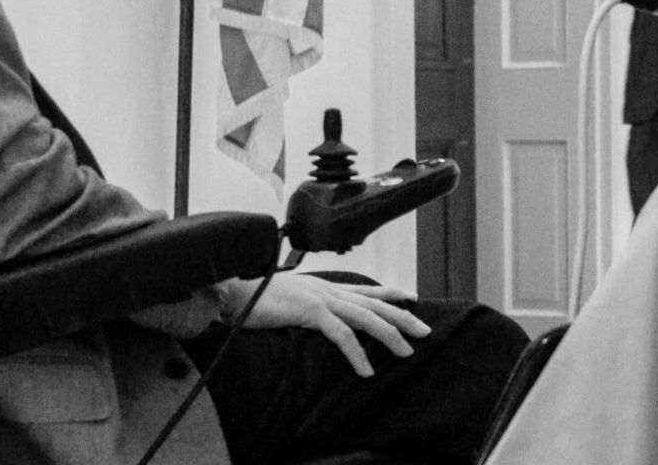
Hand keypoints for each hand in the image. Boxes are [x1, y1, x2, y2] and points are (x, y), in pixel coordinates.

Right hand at [222, 274, 430, 376]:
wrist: (232, 290)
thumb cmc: (254, 297)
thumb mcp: (287, 299)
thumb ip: (304, 305)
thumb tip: (310, 313)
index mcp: (324, 286)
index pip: (364, 289)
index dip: (390, 293)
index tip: (411, 297)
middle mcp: (328, 289)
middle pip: (375, 303)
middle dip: (403, 316)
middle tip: (425, 330)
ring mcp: (321, 299)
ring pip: (366, 317)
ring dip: (390, 335)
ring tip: (407, 352)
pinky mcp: (311, 311)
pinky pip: (342, 335)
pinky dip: (357, 354)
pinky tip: (367, 370)